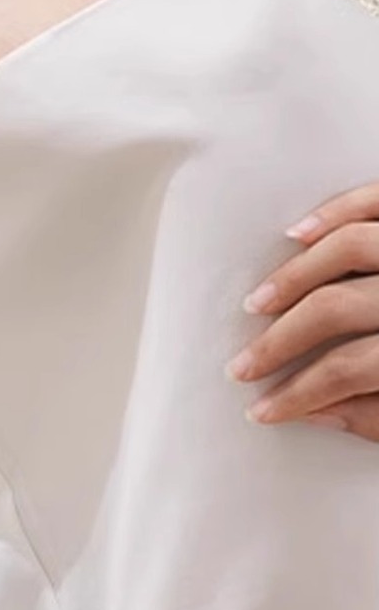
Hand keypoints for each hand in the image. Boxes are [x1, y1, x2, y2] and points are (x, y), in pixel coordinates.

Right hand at [229, 180, 378, 440]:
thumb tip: (321, 413)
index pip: (347, 370)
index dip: (298, 397)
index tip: (264, 411)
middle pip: (335, 308)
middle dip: (279, 342)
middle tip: (245, 366)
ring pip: (348, 246)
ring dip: (292, 278)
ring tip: (258, 304)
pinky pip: (378, 197)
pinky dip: (337, 209)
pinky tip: (298, 232)